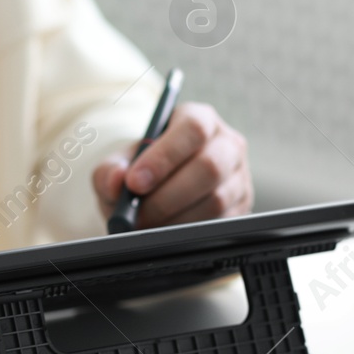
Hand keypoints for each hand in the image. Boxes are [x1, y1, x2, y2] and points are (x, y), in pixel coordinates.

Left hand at [92, 102, 251, 228]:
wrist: (157, 192)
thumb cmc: (142, 171)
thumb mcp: (120, 165)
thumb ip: (110, 170)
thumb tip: (117, 181)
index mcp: (198, 119)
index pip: (192, 129)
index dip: (164, 157)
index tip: (134, 183)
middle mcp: (226, 144)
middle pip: (210, 167)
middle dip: (167, 197)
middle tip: (138, 216)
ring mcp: (239, 177)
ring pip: (216, 200)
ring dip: (176, 219)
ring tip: (148, 226)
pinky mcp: (242, 207)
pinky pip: (221, 223)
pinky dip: (189, 233)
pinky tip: (167, 233)